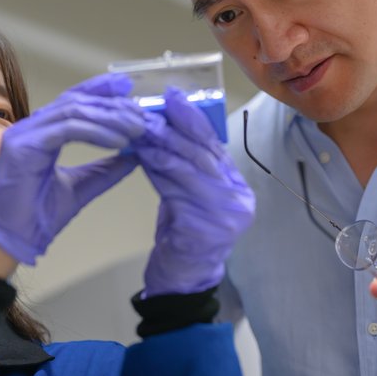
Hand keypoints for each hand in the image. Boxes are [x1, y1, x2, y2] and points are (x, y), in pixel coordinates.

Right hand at [0, 73, 145, 264]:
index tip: (128, 87)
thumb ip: (106, 169)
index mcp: (41, 132)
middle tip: (142, 114)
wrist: (14, 242)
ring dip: (109, 118)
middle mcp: (31, 127)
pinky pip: (67, 130)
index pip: (73, 99)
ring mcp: (24, 134)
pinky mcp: (24, 147)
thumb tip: (136, 154)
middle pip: (76, 101)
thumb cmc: (39, 217)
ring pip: (73, 112)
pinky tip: (119, 141)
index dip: (100, 89)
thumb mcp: (83, 186)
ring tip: (137, 128)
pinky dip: (96, 132)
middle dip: (112, 104)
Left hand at [132, 87, 254, 296]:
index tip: (172, 94)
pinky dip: (154, 171)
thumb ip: (188, 164)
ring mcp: (225, 216)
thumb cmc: (184, 233)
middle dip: (171, 127)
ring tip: (137, 129)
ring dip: (158, 145)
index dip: (193, 117)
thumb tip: (164, 123)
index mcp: (238, 186)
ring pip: (186, 168)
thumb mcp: (190, 193)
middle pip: (201, 153)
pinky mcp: (204, 230)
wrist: (183, 280)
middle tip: (148, 109)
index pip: (214, 144)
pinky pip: (174, 191)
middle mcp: (238, 200)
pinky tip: (139, 157)